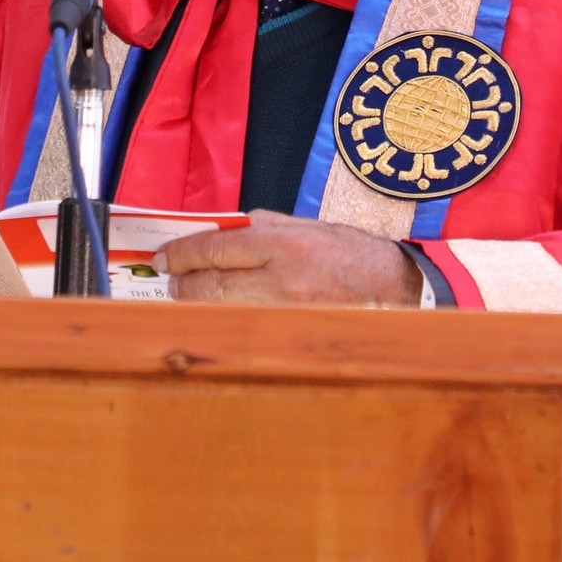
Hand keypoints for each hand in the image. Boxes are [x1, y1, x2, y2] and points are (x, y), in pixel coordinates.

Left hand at [156, 209, 421, 306]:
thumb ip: (266, 226)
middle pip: (212, 284)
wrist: (397, 292)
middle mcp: (282, 279)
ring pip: (224, 311)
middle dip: (183, 282)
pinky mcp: (292, 335)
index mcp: (284, 244)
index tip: (164, 256)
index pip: (216, 248)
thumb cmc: (355, 255)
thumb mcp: (310, 226)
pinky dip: (225, 321)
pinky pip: (246, 328)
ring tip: (186, 295)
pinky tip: (216, 316)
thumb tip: (225, 230)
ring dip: (197, 303)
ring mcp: (287, 312)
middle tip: (169, 278)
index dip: (183, 253)